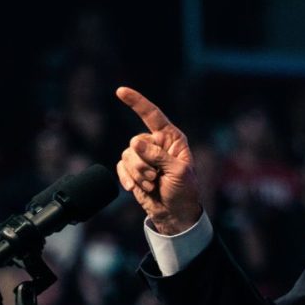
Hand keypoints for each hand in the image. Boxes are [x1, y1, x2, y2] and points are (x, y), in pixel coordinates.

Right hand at [116, 87, 201, 233]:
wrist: (174, 213)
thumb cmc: (184, 190)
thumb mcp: (177, 171)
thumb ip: (157, 156)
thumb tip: (135, 143)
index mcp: (171, 138)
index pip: (152, 115)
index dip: (136, 102)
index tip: (120, 91)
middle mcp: (156, 144)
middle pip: (135, 142)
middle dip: (142, 163)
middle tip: (156, 178)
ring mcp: (143, 157)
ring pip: (126, 156)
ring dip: (137, 174)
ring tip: (151, 184)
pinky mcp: (132, 170)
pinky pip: (120, 167)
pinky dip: (127, 179)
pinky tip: (135, 188)